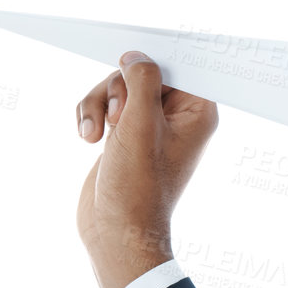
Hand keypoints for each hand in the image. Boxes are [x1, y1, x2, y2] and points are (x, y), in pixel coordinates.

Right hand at [75, 50, 218, 287]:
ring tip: (95, 134)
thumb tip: (138, 58)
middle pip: (142, 72)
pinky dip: (91, 117)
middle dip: (117, 88)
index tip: (133, 57)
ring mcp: (151, 126)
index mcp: (199, 112)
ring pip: (118, 88)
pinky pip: (104, 105)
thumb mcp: (139, 123)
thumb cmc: (136, 186)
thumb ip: (141, 81)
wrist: (116, 230)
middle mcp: (180, 117)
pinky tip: (88, 140)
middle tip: (117, 116)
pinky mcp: (126, 134)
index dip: (156, 58)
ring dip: (98, 103)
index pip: (184, 64)